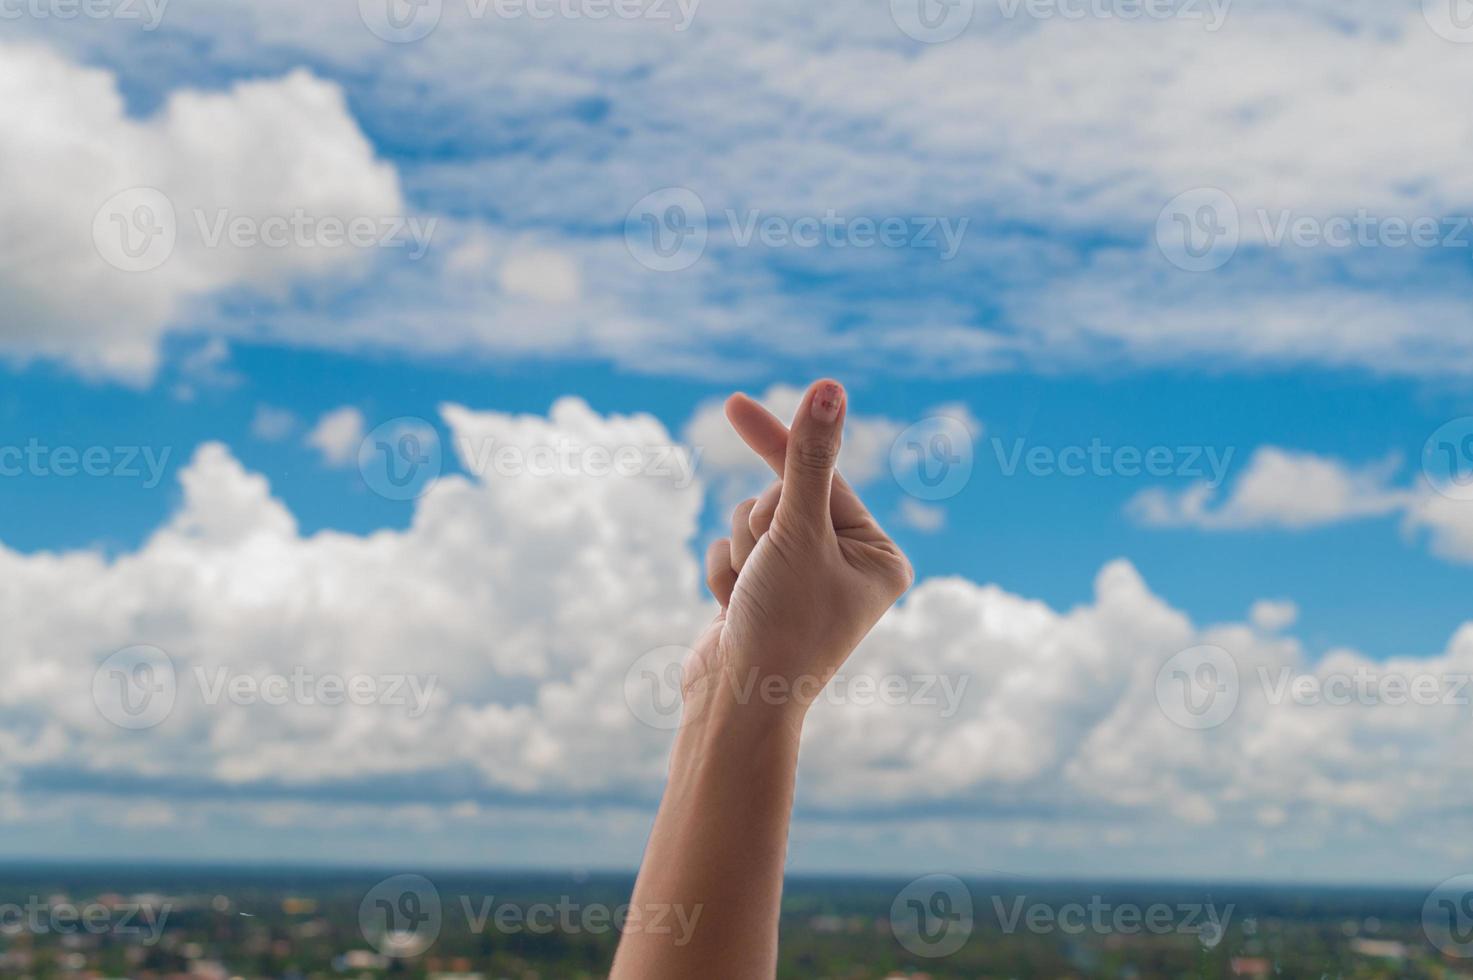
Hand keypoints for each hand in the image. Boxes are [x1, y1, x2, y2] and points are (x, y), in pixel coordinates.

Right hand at [686, 380, 913, 726]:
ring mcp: (805, 582)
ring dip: (741, 552)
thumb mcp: (797, 531)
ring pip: (752, 522)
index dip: (778, 444)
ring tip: (752, 598)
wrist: (736, 705)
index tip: (734, 403)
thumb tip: (829, 389)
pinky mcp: (766, 594)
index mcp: (880, 554)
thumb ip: (809, 458)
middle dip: (761, 526)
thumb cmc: (782, 623)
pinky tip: (734, 613)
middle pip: (782, 498)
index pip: (823, 476)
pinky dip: (725, 575)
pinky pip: (733, 551)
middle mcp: (849, 567)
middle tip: (768, 569)